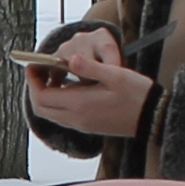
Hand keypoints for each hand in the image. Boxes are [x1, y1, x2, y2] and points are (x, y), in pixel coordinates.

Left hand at [26, 28, 152, 138]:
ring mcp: (82, 124)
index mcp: (79, 104)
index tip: (33, 65)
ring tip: (52, 76)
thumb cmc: (137, 94)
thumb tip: (70, 59)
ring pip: (51, 114)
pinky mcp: (88, 126)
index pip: (41, 97)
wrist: (153, 117)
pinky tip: (68, 88)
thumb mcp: (116, 74)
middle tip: (38, 71)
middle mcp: (76, 118)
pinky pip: (63, 116)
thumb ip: (91, 67)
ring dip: (45, 97)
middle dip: (34, 89)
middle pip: (41, 108)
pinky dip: (57, 103)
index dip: (32, 81)